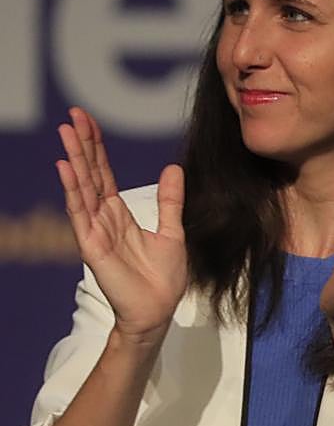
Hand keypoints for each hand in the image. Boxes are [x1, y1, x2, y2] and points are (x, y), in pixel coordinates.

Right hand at [56, 108, 187, 343]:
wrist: (158, 310)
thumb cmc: (163, 277)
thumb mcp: (172, 231)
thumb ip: (170, 200)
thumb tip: (174, 168)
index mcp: (120, 214)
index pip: (104, 173)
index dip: (97, 147)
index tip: (87, 121)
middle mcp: (104, 218)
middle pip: (90, 174)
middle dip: (83, 145)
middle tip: (73, 115)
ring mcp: (95, 230)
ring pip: (82, 188)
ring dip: (74, 159)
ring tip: (66, 132)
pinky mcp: (92, 246)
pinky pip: (81, 213)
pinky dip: (74, 190)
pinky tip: (67, 168)